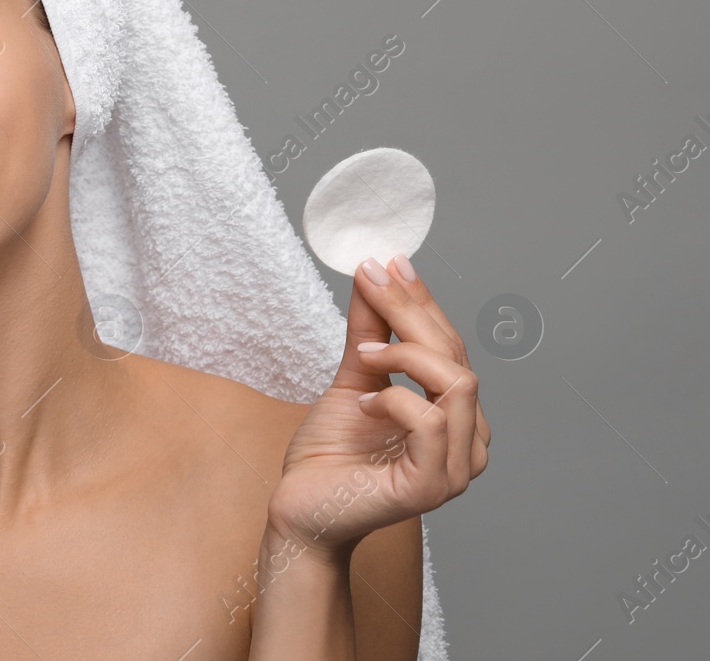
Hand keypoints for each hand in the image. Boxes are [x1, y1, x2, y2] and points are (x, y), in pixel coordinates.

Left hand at [266, 253, 489, 558]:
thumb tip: (374, 275)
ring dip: (405, 354)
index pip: (451, 346)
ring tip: (364, 358)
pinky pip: (430, 422)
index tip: (388, 262)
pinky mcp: (433, 486)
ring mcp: (457, 467)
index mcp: (455, 414)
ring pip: (457, 383)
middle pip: (457, 357)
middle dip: (412, 310)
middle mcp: (468, 440)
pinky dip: (395, 399)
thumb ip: (369, 331)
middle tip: (371, 281)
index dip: (422, 300)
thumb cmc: (329, 454)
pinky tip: (364, 403)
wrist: (300, 507)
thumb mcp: (352, 377)